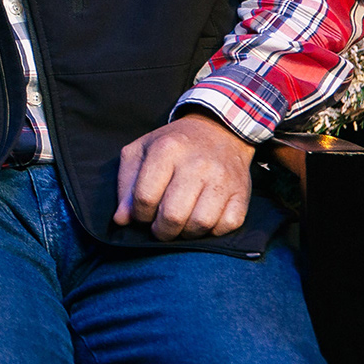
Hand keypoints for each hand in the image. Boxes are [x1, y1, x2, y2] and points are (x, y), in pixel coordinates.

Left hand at [114, 112, 255, 240]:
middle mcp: (196, 164)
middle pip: (172, 215)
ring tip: (180, 226)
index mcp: (167, 150)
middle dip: (161, 231)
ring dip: (186, 234)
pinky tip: (203, 221)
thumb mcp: (140, 151)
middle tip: (159, 228)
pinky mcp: (242, 192)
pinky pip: (227, 225)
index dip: (139, 215)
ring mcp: (222, 179)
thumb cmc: (173, 144)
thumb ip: (126, 185)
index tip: (142, 215)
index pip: (145, 197)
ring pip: (200, 224)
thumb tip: (121, 220)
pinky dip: (213, 231)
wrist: (219, 130)